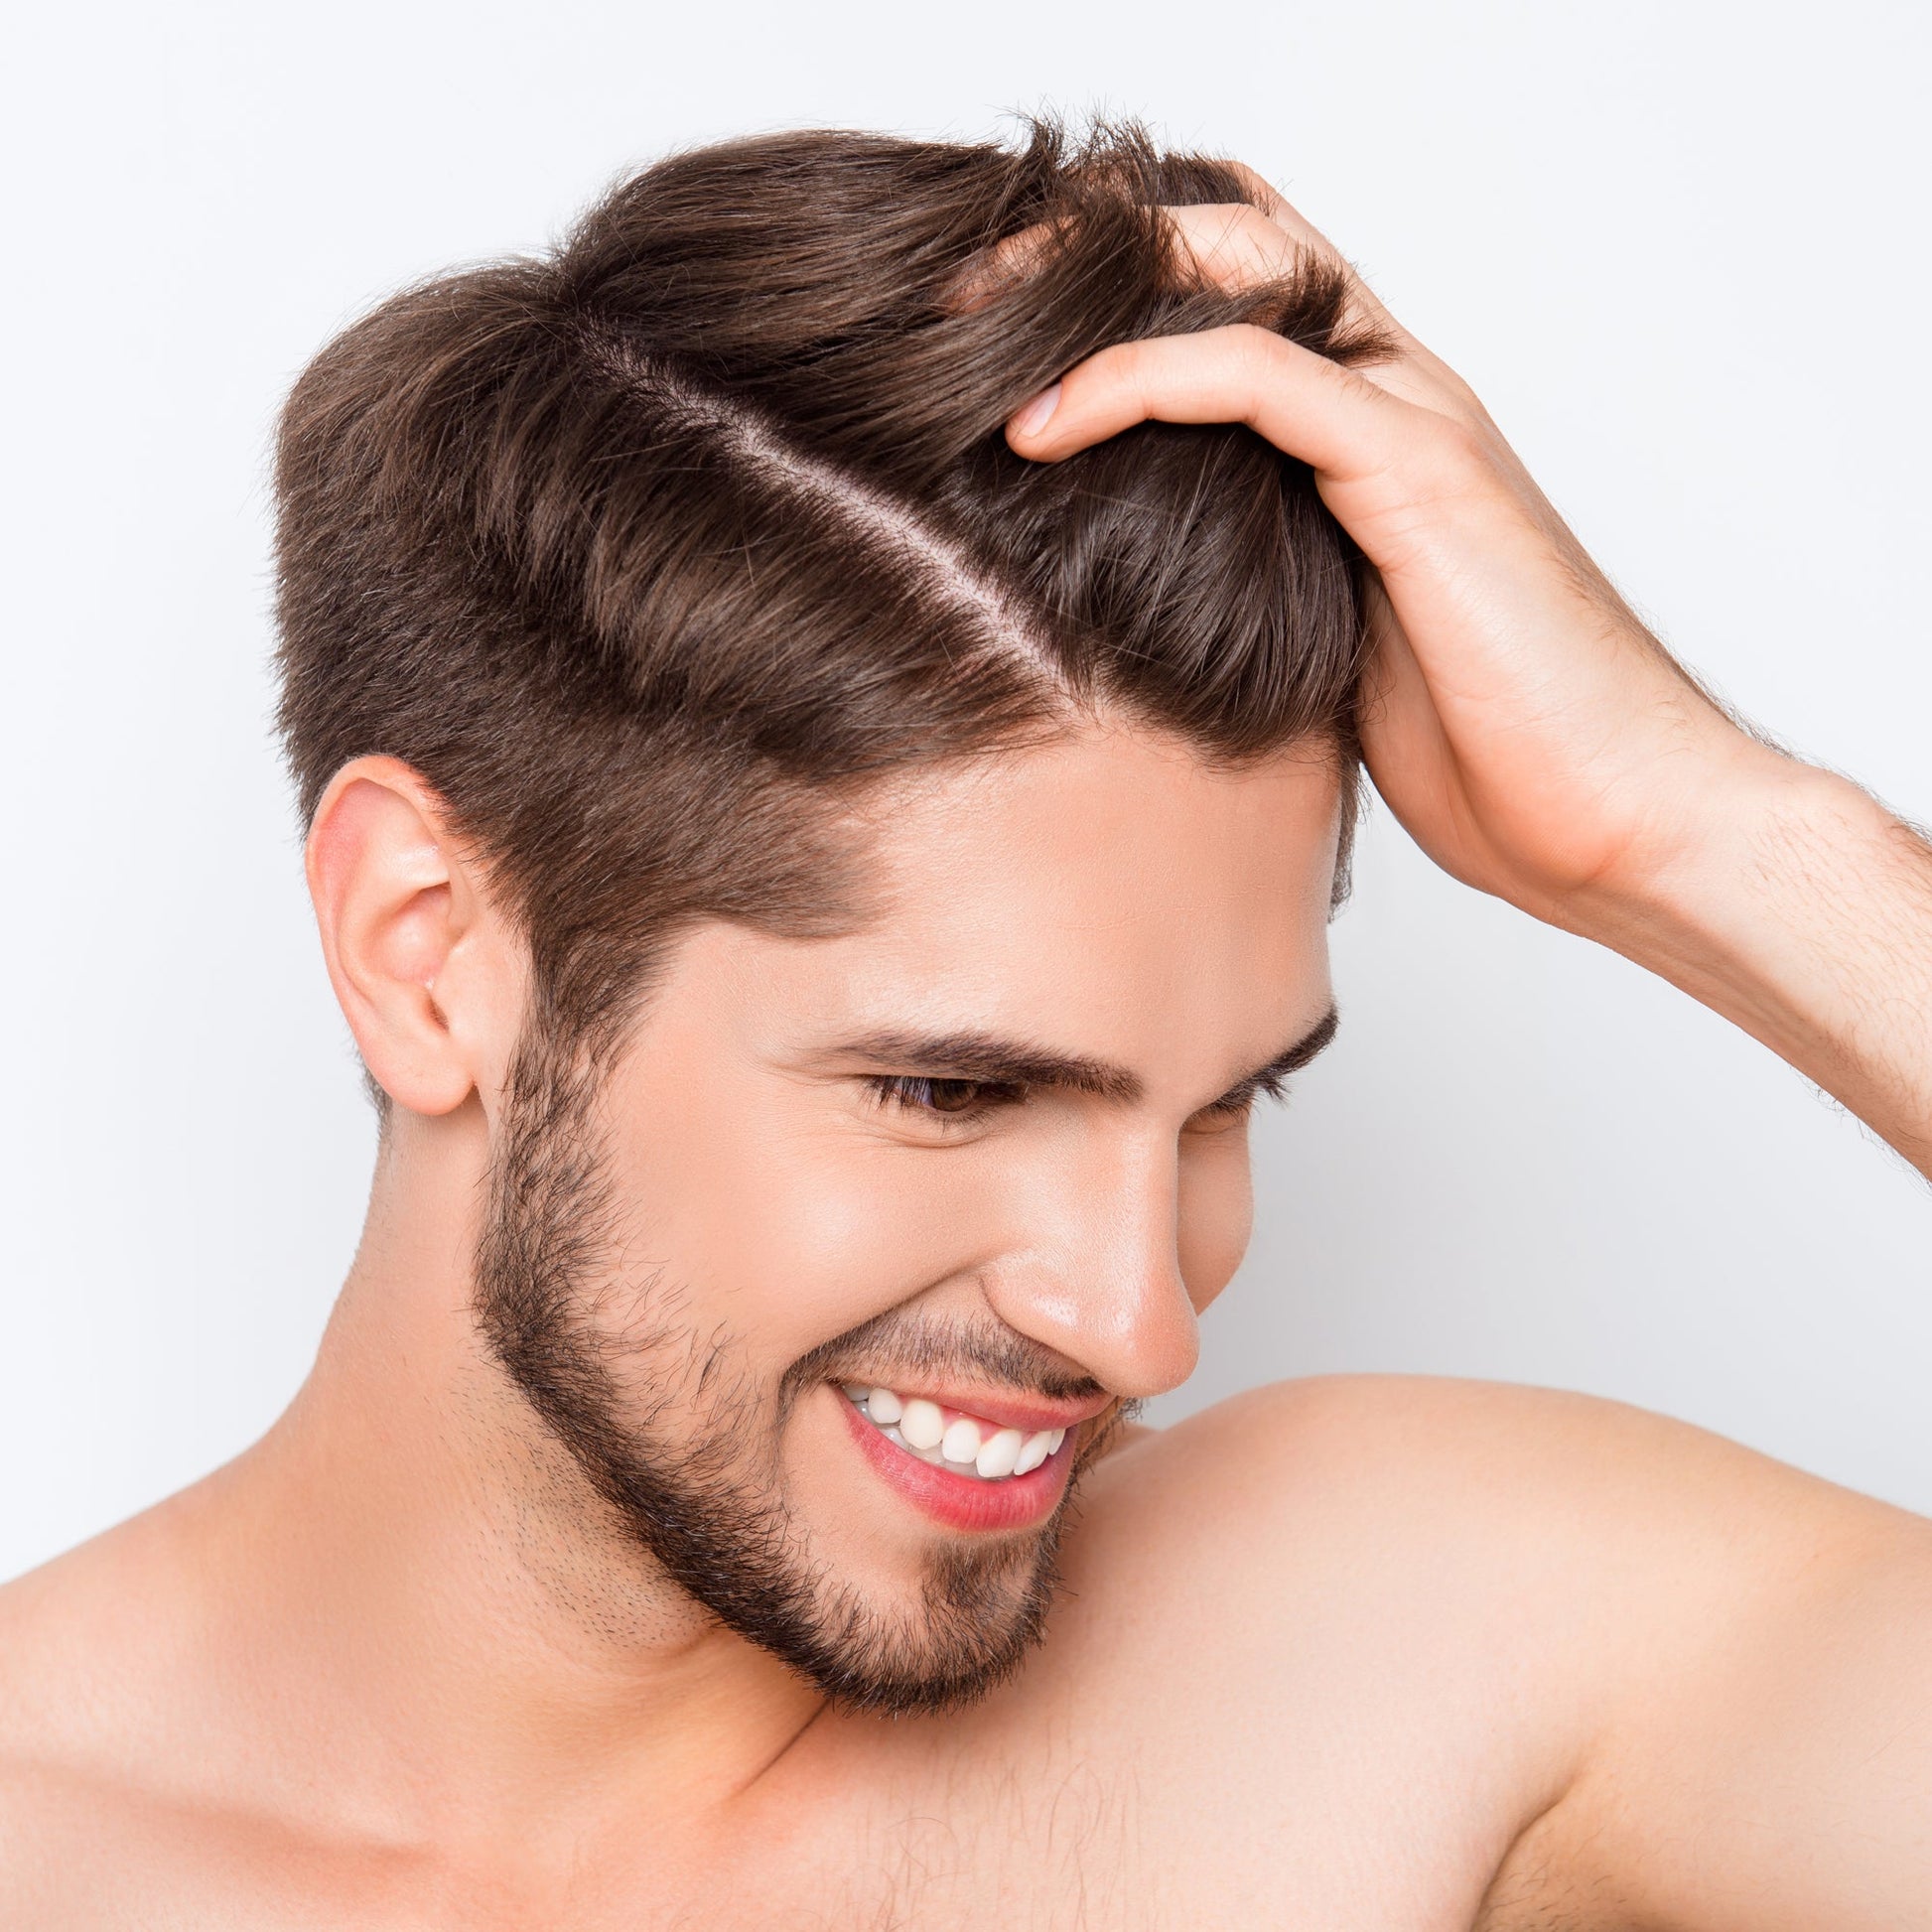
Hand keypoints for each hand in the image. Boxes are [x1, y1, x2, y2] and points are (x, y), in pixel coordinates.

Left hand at [1004, 172, 1931, 1176]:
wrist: (1616, 817)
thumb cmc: (1488, 755)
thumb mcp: (1320, 651)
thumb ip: (1249, 587)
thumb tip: (1126, 604)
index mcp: (1368, 432)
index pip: (1239, 290)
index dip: (1117, 282)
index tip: (985, 338)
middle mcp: (1395, 395)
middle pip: (1233, 238)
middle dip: (1085, 245)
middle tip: (955, 300)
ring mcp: (1415, 419)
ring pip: (1247, 268)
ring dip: (1093, 283)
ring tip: (965, 329)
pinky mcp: (1421, 472)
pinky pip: (1264, 376)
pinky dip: (1142, 378)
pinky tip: (1044, 424)